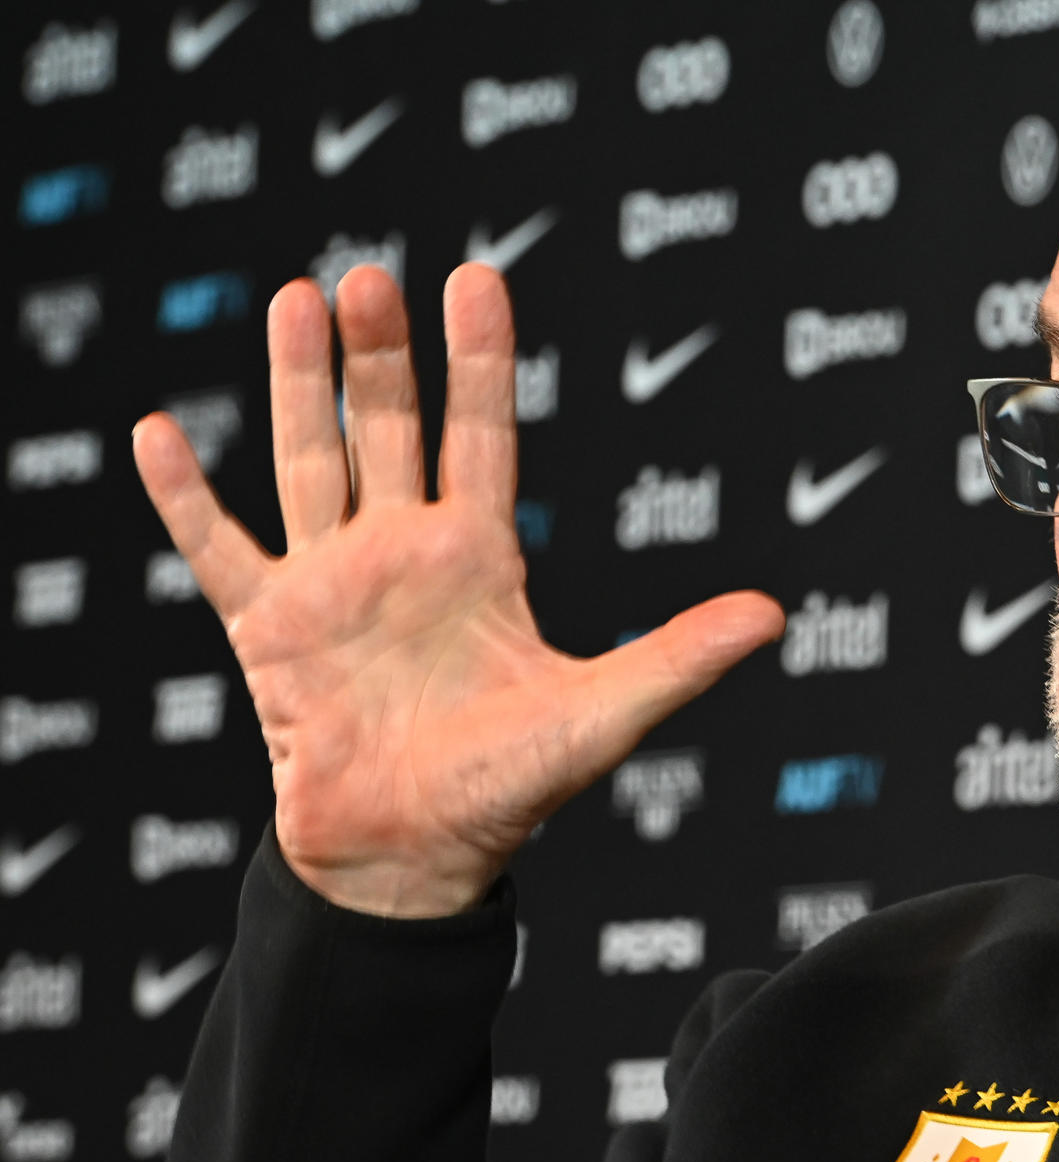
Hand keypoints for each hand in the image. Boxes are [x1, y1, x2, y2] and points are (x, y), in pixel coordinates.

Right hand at [132, 264, 783, 916]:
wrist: (414, 861)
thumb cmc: (508, 790)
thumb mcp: (602, 714)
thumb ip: (678, 656)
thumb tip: (774, 614)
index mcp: (481, 559)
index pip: (482, 435)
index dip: (480, 361)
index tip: (476, 278)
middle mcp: (404, 553)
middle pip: (389, 428)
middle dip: (380, 355)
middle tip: (368, 277)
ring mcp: (332, 584)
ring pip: (310, 461)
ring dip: (298, 386)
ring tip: (294, 301)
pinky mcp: (268, 629)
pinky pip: (218, 549)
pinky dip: (186, 497)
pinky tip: (158, 433)